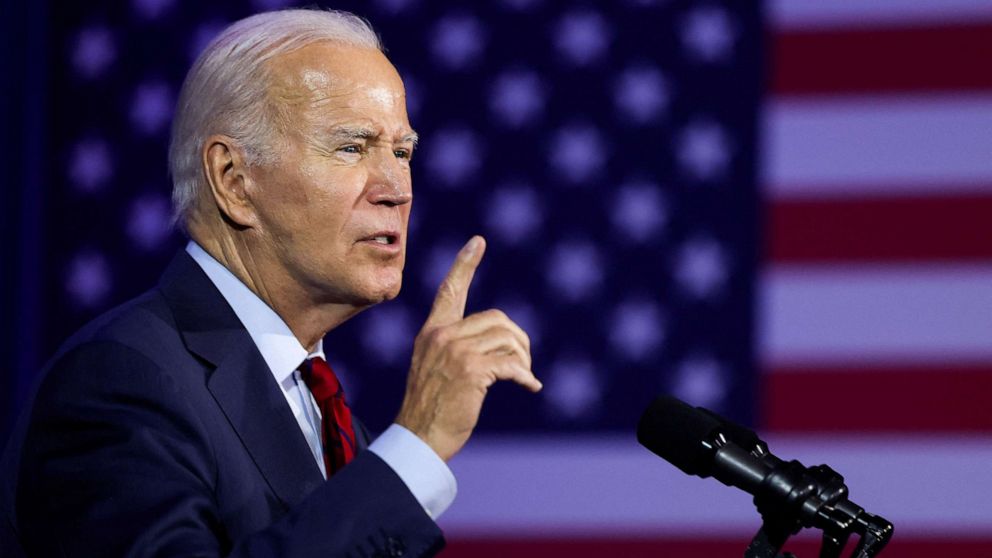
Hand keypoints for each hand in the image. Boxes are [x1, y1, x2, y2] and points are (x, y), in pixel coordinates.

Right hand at [395, 235, 541, 460]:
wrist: (418, 437)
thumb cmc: (431, 410)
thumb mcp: (436, 370)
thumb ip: (458, 350)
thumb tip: (504, 346)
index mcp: (432, 332)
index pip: (449, 291)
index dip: (464, 265)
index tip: (478, 241)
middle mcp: (441, 335)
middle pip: (497, 319)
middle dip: (519, 341)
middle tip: (524, 364)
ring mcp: (455, 351)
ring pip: (508, 339)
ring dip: (523, 360)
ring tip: (523, 378)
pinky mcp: (471, 369)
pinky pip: (511, 364)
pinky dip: (525, 376)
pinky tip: (530, 386)